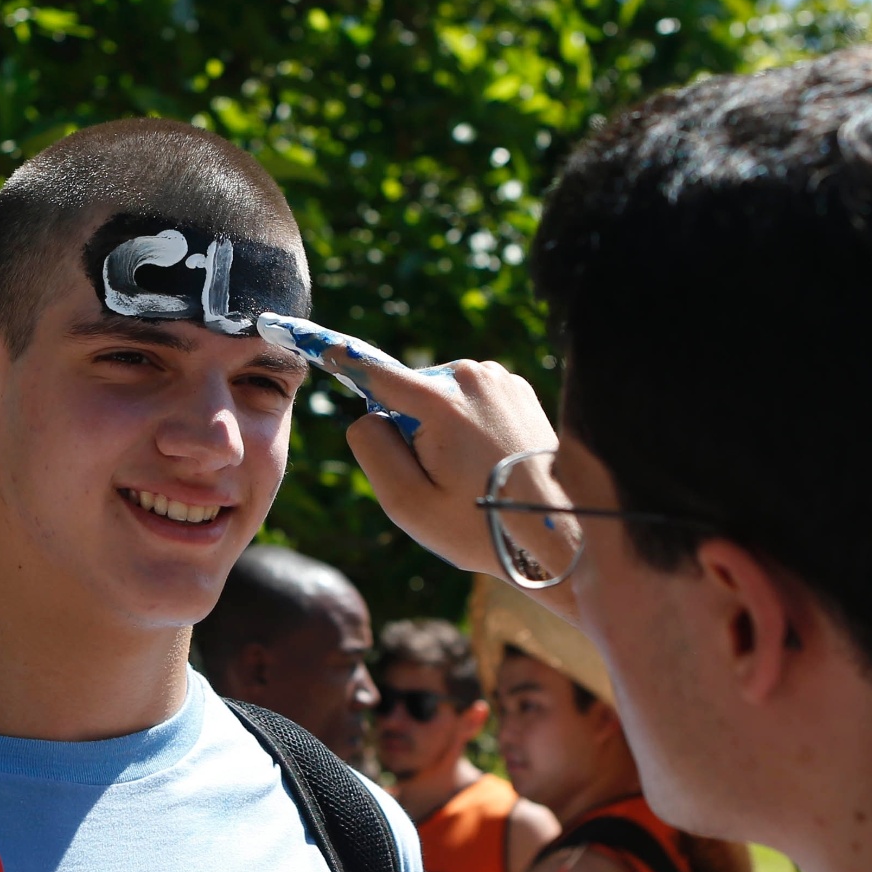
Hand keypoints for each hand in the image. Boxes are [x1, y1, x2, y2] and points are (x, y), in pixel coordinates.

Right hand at [260, 314, 558, 578]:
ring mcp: (499, 378)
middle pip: (408, 394)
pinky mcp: (517, 387)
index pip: (372, 370)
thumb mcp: (407, 503)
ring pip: (440, 399)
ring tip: (475, 476)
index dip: (338, 357)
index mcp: (439, 400)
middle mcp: (471, 376)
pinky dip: (470, 427)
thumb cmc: (479, 526)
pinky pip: (470, 402)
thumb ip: (372, 448)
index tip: (311, 339)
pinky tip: (491, 462)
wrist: (559, 531)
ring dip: (442, 430)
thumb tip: (368, 412)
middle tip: (443, 482)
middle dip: (412, 431)